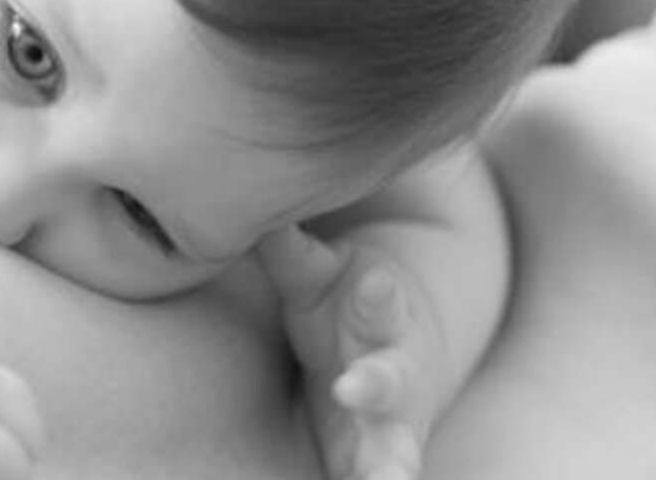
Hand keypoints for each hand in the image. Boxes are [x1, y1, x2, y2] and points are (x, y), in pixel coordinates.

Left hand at [255, 226, 446, 479]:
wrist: (405, 347)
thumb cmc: (342, 305)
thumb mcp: (316, 274)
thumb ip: (288, 248)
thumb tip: (250, 202)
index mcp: (379, 316)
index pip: (380, 301)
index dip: (375, 294)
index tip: (370, 285)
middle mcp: (394, 370)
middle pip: (391, 377)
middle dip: (377, 382)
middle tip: (354, 387)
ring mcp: (392, 422)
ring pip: (397, 447)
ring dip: (390, 468)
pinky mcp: (382, 460)